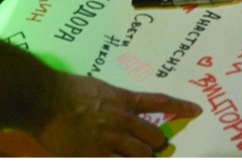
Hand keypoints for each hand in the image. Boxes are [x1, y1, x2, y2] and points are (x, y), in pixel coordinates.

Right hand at [35, 75, 201, 156]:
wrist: (44, 99)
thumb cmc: (66, 89)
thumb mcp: (97, 87)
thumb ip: (113, 100)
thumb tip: (122, 107)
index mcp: (123, 99)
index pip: (160, 102)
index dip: (181, 107)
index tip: (197, 111)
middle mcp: (122, 119)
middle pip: (154, 136)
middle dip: (157, 144)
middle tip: (154, 148)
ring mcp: (109, 139)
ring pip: (141, 155)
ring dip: (143, 157)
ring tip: (141, 156)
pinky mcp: (95, 154)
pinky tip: (119, 159)